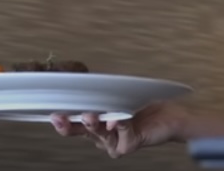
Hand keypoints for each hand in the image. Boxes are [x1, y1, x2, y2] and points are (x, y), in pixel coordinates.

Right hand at [50, 101, 187, 157]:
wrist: (170, 116)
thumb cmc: (144, 106)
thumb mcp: (119, 96)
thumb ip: (101, 94)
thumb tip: (84, 79)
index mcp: (97, 126)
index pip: (75, 125)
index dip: (63, 119)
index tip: (53, 112)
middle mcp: (103, 138)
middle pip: (82, 132)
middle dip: (70, 125)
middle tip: (60, 117)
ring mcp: (115, 143)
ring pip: (100, 134)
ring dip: (94, 124)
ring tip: (89, 116)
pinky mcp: (129, 144)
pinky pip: (121, 133)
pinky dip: (119, 123)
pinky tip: (117, 118)